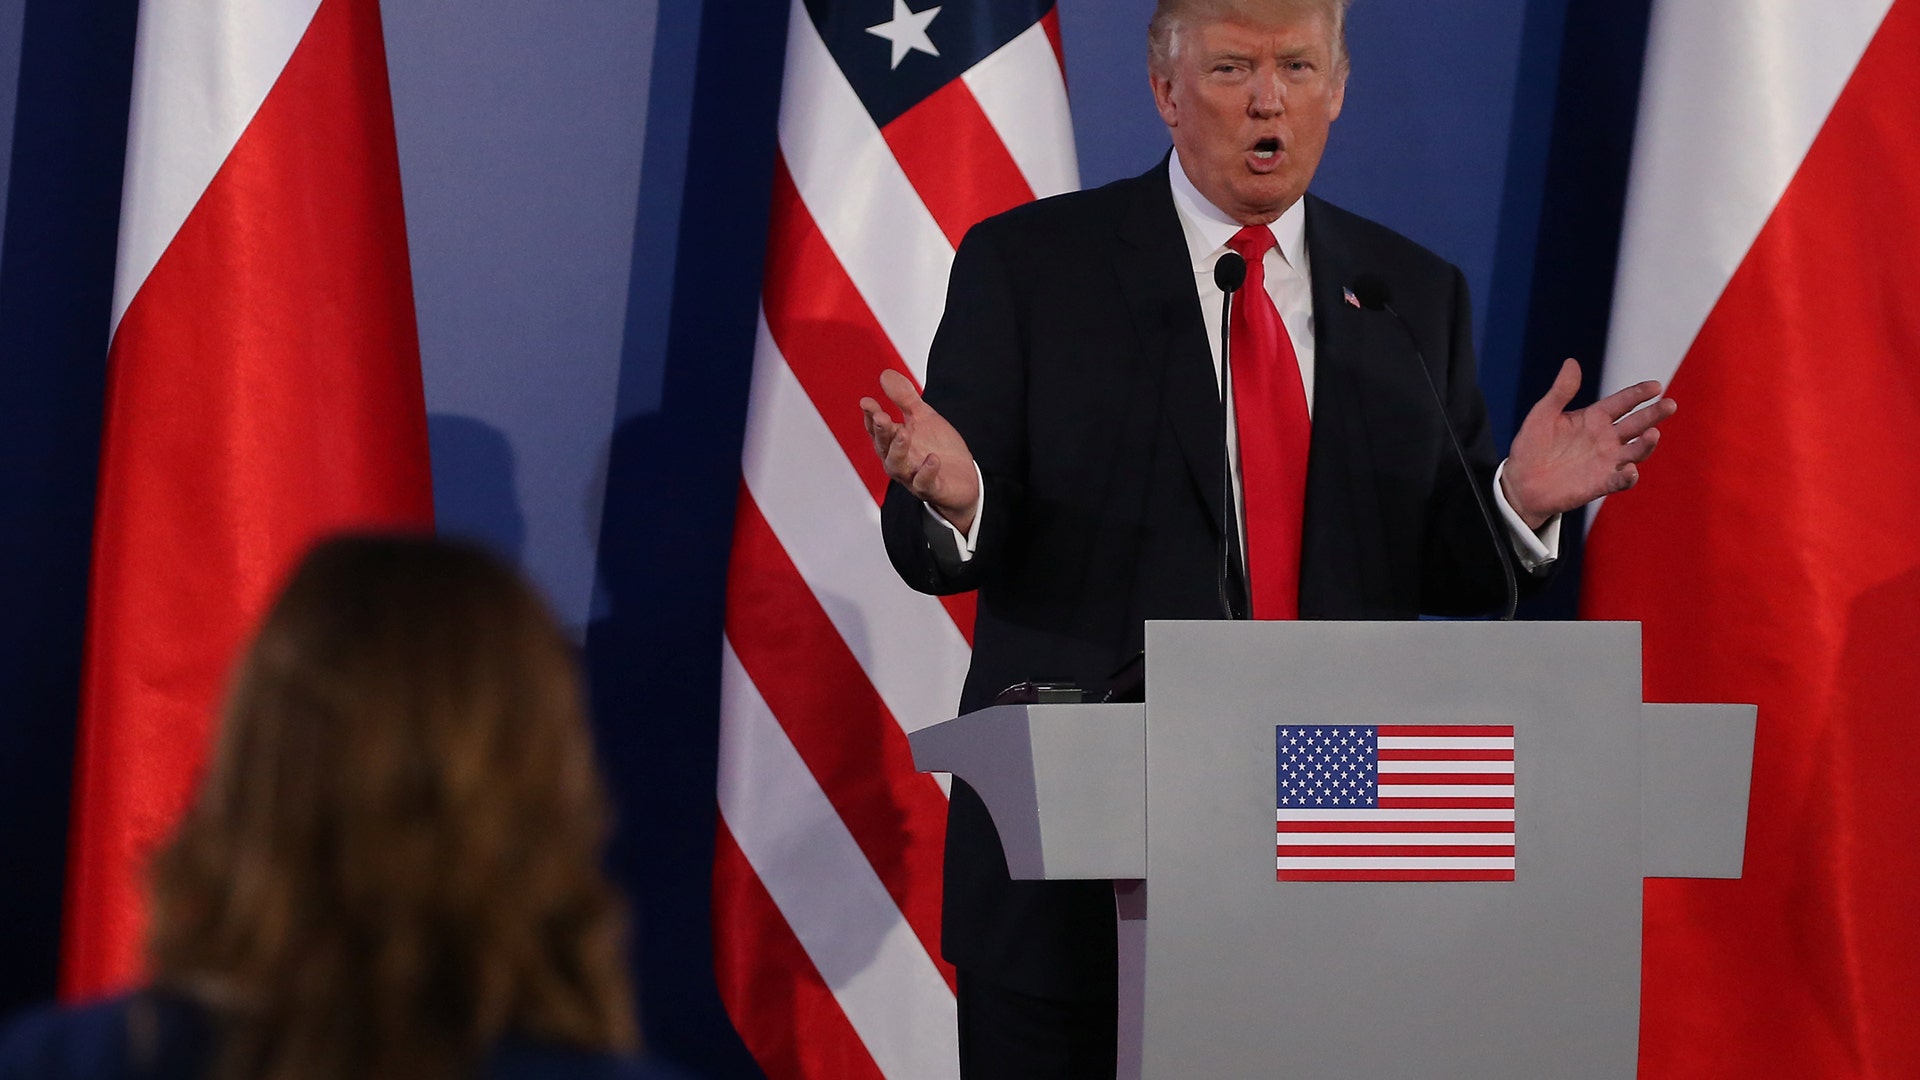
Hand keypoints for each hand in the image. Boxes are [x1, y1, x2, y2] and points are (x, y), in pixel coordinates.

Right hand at [860, 369, 980, 532]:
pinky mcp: (932, 489)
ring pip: (897, 466)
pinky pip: (925, 483)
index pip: (878, 429)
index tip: (866, 402)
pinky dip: (926, 472)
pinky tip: (932, 459)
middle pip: (884, 447)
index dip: (871, 416)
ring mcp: (913, 476)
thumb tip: (885, 375)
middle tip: (881, 416)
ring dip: (898, 450)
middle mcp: (899, 461)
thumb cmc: (938, 448)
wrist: (963, 480)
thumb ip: (904, 399)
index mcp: (894, 443)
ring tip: (903, 434)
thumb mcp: (922, 418)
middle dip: (881, 432)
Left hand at [1502, 358, 1676, 529]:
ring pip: (1635, 451)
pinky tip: (1631, 471)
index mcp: (1595, 418)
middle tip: (1670, 404)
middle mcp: (1606, 438)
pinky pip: (1620, 480)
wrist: (1520, 481)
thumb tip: (1571, 362)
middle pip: (1636, 424)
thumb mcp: (1543, 414)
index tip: (1655, 386)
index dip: (1639, 394)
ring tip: (1652, 434)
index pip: (1622, 402)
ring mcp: (1606, 461)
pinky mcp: (1601, 483)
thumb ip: (1561, 391)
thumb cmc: (1532, 445)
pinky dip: (1628, 477)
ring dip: (1645, 444)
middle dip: (1653, 414)